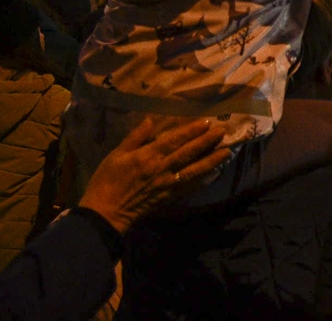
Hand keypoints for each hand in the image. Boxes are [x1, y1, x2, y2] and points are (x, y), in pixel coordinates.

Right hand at [78, 116, 229, 235]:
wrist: (105, 212)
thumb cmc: (106, 181)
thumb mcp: (116, 154)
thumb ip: (135, 137)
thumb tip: (150, 120)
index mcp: (148, 156)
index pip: (174, 140)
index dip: (191, 131)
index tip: (206, 122)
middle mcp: (161, 169)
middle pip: (188, 153)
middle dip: (206, 142)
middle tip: (222, 131)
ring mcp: (167, 184)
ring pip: (194, 170)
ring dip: (211, 161)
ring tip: (227, 152)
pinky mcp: (168, 197)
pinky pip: (189, 187)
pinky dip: (203, 180)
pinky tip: (214, 174)